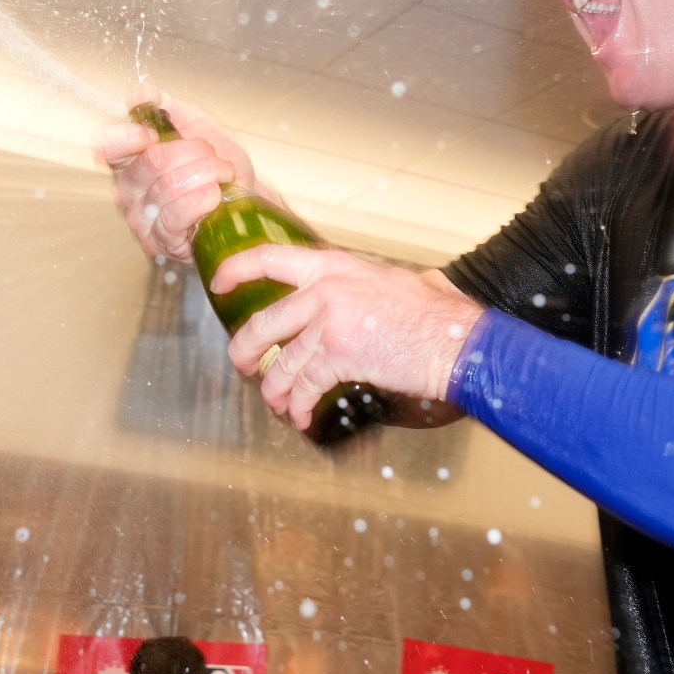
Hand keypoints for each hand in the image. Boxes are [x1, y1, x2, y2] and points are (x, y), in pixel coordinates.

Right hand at [95, 89, 263, 263]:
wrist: (244, 195)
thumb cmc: (216, 162)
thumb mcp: (194, 123)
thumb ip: (165, 105)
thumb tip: (139, 94)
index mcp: (129, 159)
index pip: (107, 146)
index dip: (130, 136)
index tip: (154, 132)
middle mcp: (128, 190)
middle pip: (150, 162)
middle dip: (192, 151)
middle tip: (212, 153)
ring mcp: (141, 218)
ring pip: (168, 187)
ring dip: (206, 173)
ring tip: (222, 173)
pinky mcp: (160, 240)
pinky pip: (176, 216)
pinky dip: (202, 200)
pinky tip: (215, 195)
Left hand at [216, 249, 482, 432]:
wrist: (455, 340)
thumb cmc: (432, 314)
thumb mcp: (388, 280)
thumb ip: (356, 285)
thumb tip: (344, 293)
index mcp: (333, 265)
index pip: (269, 258)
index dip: (236, 270)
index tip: (218, 282)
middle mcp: (324, 289)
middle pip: (263, 322)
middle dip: (244, 351)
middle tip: (242, 364)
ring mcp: (329, 321)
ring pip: (281, 363)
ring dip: (274, 390)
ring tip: (276, 402)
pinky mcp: (339, 355)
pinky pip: (304, 386)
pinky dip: (298, 406)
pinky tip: (300, 415)